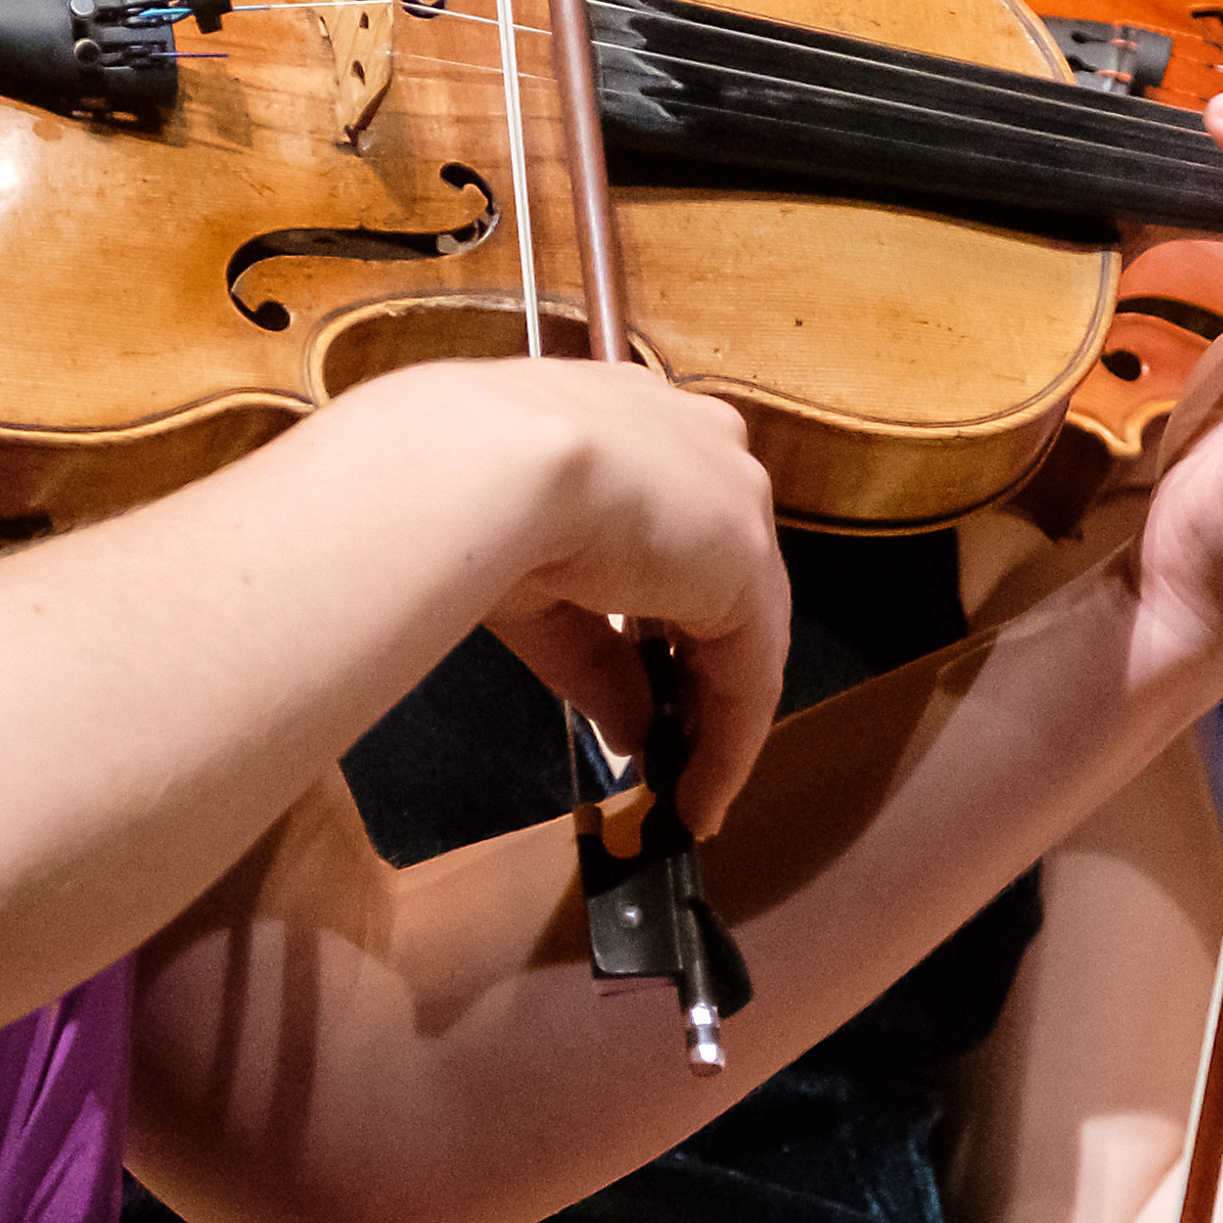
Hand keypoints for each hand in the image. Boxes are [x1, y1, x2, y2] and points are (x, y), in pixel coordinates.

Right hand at [446, 360, 788, 830]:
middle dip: (692, 668)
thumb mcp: (531, 580)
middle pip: (718, 577)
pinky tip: (699, 799)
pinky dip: (728, 743)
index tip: (635, 677)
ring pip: (740, 628)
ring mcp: (736, 500)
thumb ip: (594, 653)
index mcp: (639, 424)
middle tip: (667, 746)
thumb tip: (630, 731)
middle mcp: (703, 447)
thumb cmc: (472, 492)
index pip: (670, 527)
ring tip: (688, 789)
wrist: (483, 459)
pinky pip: (749, 674)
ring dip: (714, 714)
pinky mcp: (750, 565)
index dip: (656, 612)